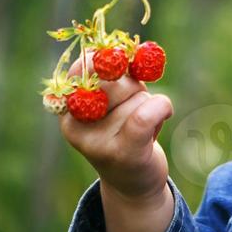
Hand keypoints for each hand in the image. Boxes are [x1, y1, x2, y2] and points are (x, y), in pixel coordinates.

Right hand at [57, 47, 173, 203]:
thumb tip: (122, 48)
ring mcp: (99, 142)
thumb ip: (113, 76)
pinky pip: (146, 114)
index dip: (107, 58)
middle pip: (113, 79)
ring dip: (148, 102)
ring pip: (137, 95)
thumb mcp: (112, 101)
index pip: (83, 67)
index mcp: (66, 108)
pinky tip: (165, 113)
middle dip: (132, 84)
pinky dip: (162, 107)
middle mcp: (76, 126)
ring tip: (141, 124)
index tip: (122, 64)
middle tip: (134, 102)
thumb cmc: (123, 132)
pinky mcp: (125, 153)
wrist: (133, 183)